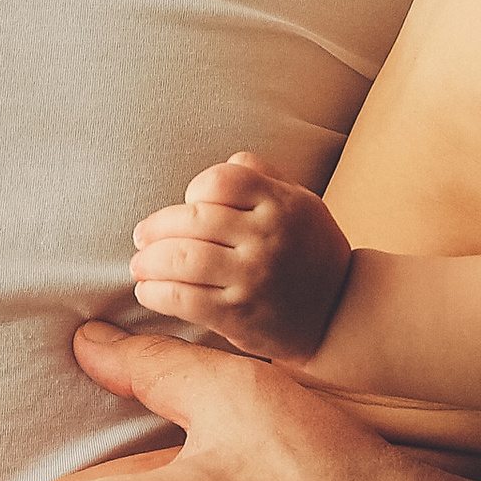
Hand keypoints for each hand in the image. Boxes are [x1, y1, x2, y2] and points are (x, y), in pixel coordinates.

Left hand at [129, 150, 351, 363]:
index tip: (189, 204)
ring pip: (182, 260)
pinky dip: (156, 293)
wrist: (340, 315)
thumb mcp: (301, 202)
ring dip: (148, 262)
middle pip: (192, 219)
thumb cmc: (310, 251)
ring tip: (140, 265)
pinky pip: (184, 300)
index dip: (196, 190)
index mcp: (281, 203)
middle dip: (156, 228)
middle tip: (142, 237)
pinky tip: (149, 291)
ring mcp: (252, 278)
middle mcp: (267, 238)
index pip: (220, 181)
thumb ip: (263, 174)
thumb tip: (222, 164)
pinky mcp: (238, 316)